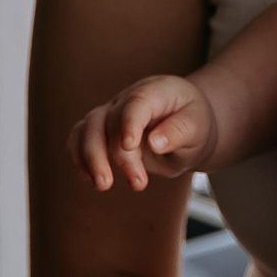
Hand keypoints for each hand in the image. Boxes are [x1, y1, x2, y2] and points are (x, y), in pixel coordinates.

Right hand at [67, 75, 214, 190]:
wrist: (187, 125)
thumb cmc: (194, 124)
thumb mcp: (198, 127)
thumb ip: (179, 131)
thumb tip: (154, 143)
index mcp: (156, 91)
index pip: (137, 102)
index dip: (130, 123)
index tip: (129, 146)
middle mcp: (128, 98)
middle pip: (110, 120)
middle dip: (119, 155)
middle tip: (138, 184)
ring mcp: (111, 112)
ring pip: (88, 128)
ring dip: (91, 157)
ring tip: (103, 185)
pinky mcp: (101, 129)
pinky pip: (79, 137)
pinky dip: (78, 156)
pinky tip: (87, 178)